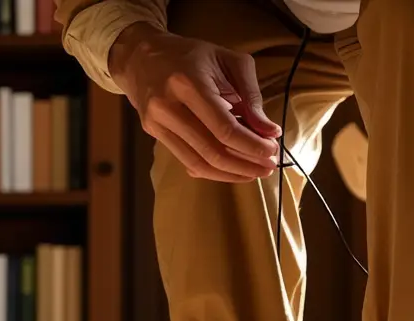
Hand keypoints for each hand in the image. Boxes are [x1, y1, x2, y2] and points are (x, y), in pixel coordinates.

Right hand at [111, 23, 280, 182]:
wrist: (140, 55)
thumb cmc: (191, 55)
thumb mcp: (228, 61)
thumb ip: (251, 95)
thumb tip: (269, 131)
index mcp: (188, 83)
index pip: (224, 129)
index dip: (251, 146)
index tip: (272, 151)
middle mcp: (168, 106)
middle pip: (212, 151)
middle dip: (246, 164)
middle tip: (269, 166)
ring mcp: (157, 123)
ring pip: (199, 163)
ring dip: (232, 173)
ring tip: (255, 172)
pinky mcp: (154, 133)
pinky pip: (187, 161)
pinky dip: (214, 170)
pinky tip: (233, 170)